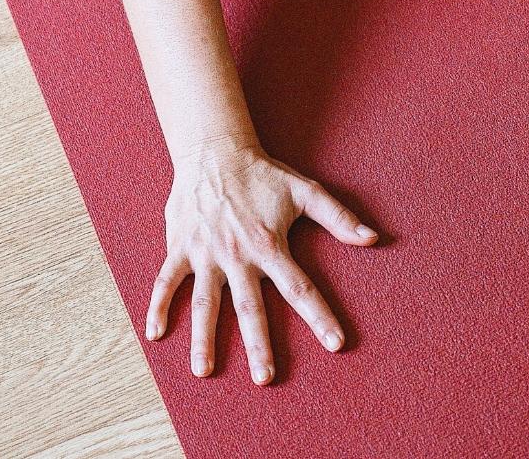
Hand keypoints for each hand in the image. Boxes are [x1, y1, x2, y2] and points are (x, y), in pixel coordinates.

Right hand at [146, 141, 378, 383]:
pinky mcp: (180, 247)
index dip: (320, 316)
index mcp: (269, 245)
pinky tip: (155, 334)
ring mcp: (206, 253)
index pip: (300, 288)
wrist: (214, 150)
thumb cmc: (262, 174)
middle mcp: (237, 255)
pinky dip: (159, 306)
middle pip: (250, 307)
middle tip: (264, 378)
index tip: (335, 344)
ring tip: (204, 371)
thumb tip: (373, 239)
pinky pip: (166, 281)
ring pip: (205, 303)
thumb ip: (338, 218)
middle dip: (258, 344)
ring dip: (204, 338)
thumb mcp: (305, 191)